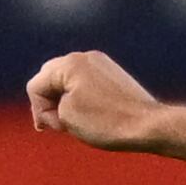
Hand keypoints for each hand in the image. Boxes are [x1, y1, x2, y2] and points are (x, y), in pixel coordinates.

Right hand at [28, 50, 160, 150]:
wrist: (149, 126)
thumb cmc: (106, 123)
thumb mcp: (65, 116)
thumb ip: (49, 105)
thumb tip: (55, 102)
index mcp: (69, 63)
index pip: (36, 86)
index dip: (39, 111)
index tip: (55, 128)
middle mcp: (84, 56)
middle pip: (50, 78)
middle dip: (49, 101)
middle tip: (59, 124)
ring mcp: (101, 62)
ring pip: (68, 80)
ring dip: (65, 100)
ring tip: (78, 120)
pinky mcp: (113, 73)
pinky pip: (86, 82)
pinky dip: (81, 97)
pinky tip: (91, 114)